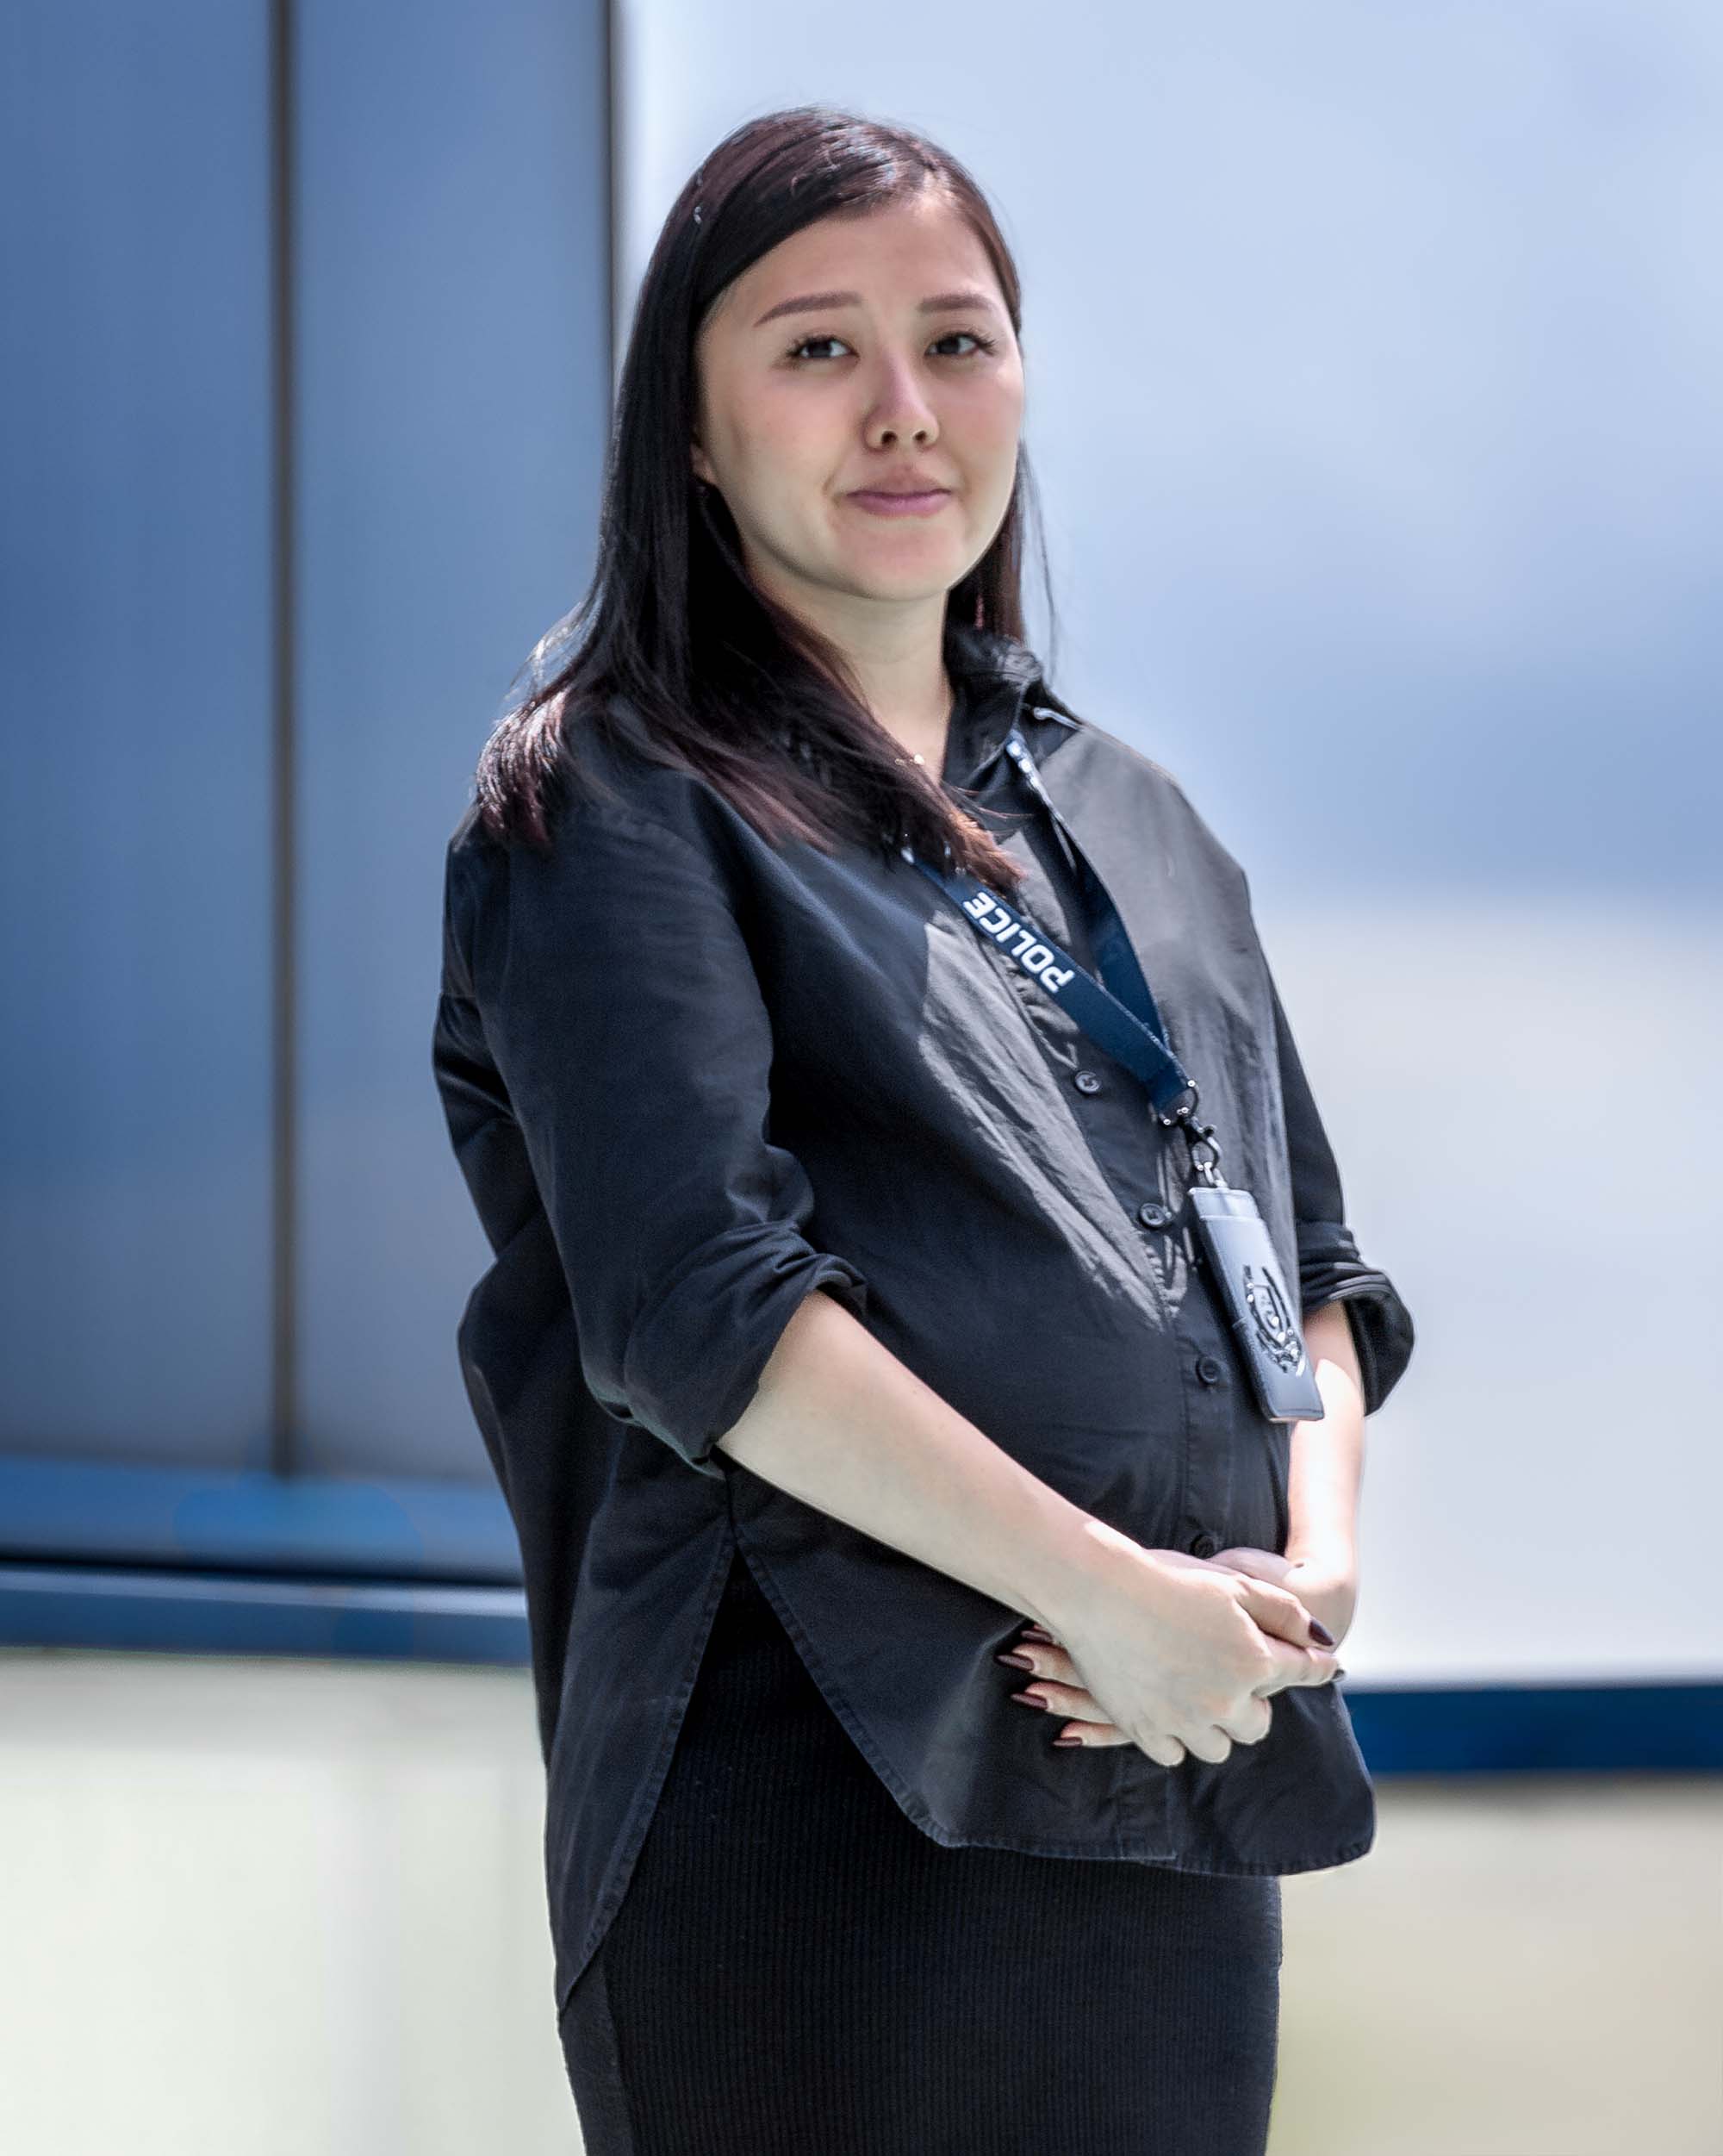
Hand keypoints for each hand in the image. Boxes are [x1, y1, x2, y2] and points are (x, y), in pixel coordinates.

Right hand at [997, 1545, 1346, 1754]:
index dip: (1317, 1668)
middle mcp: (1224, 1700)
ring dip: (1214, 1727)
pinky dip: (1175, 1738)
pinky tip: (1168, 1712)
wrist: (1098, 1590)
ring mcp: (1184, 1721)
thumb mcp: (1235, 1583)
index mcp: (1252, 1660)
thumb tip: (1321, 1638)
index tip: (1327, 1667)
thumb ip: (1284, 1612)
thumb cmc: (1167, 1578)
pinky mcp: (1146, 1731)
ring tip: (1199, 1700)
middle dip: (1252, 1704)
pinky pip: (1174, 1754)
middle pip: (1257, 1725)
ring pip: (1217, 1746)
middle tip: (1235, 1681)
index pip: (1302, 1672)